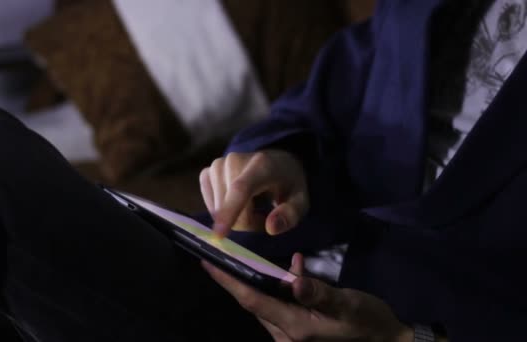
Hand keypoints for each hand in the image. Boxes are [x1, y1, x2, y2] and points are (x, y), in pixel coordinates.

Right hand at [200, 150, 308, 237]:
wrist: (276, 162)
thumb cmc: (288, 184)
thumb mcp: (300, 200)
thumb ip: (290, 214)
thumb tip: (271, 228)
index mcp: (261, 165)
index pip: (241, 189)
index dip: (229, 212)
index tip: (219, 234)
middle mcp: (234, 160)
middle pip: (230, 207)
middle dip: (246, 222)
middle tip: (263, 217)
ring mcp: (217, 165)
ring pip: (217, 209)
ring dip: (235, 218)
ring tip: (252, 208)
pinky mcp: (206, 173)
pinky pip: (210, 205)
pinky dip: (223, 213)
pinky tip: (236, 205)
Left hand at [202, 253, 413, 341]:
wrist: (388, 341)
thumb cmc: (368, 324)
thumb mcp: (348, 305)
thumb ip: (320, 293)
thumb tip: (294, 279)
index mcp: (294, 328)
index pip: (252, 301)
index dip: (228, 281)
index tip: (208, 262)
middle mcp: (287, 334)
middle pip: (254, 302)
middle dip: (237, 279)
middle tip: (224, 255)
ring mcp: (293, 334)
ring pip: (267, 304)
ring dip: (260, 281)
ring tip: (250, 258)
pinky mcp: (302, 328)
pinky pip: (282, 305)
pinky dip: (282, 287)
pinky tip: (294, 269)